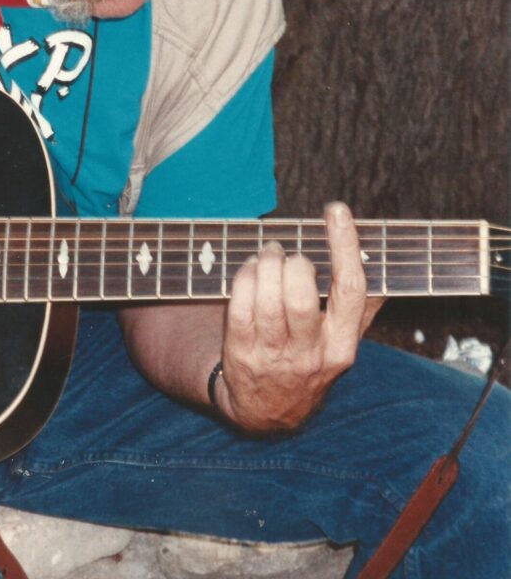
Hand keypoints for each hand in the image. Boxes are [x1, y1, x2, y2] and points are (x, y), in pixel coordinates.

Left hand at [217, 202, 381, 432]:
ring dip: (265, 265)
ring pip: (268, 299)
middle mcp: (311, 353)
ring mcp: (274, 356)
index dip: (345, 246)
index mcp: (342, 345)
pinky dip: (244, 278)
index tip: (337, 211)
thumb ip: (362, 304)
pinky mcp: (242, 354)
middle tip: (285, 252)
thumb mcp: (342, 340)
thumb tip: (381, 258)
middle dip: (292, 263)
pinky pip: (240, 306)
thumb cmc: (311, 360)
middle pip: (302, 296)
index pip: (350, 290)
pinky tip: (250, 270)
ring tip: (266, 254)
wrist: (269, 412)